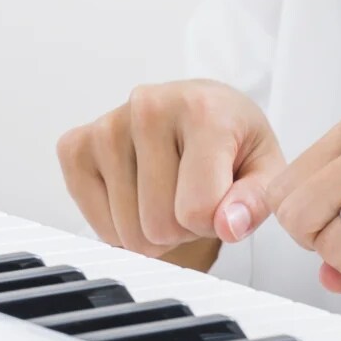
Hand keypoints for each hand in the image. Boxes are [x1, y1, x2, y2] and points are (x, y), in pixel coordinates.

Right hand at [56, 80, 282, 260]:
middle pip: (160, 225)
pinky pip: (96, 224)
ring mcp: (107, 126)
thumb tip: (228, 226)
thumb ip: (257, 200)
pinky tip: (139, 192)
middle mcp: (149, 108)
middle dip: (183, 227)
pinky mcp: (75, 145)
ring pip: (127, 232)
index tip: (224, 197)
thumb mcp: (266, 168)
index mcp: (204, 110)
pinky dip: (120, 225)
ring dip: (152, 227)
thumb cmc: (234, 140)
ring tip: (170, 190)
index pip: (198, 211)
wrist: (201, 109)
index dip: (215, 223)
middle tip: (194, 193)